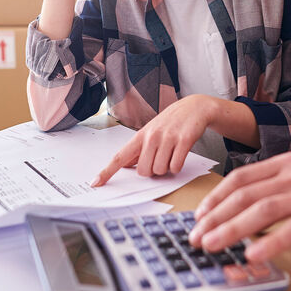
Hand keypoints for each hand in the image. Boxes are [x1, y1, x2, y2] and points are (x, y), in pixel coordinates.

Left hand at [92, 95, 217, 185]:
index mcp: (141, 135)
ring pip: (160, 170)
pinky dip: (178, 167)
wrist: (195, 107)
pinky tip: (180, 154)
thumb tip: (126, 164)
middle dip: (152, 171)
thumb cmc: (172, 121)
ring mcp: (168, 138)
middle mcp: (152, 136)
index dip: (107, 171)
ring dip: (166, 168)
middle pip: (143, 170)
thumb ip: (139, 148)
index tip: (96, 183)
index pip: (120, 156)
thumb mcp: (152, 131)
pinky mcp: (183, 141)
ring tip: (171, 154)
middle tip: (160, 159)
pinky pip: (175, 166)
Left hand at [188, 151, 290, 261]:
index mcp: (288, 163)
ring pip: (261, 210)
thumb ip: (286, 180)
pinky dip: (270, 244)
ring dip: (231, 229)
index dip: (216, 196)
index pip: (241, 178)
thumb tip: (257, 199)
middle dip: (215, 216)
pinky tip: (253, 256)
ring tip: (211, 245)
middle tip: (196, 236)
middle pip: (244, 194)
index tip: (200, 213)